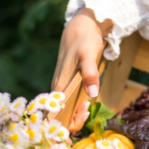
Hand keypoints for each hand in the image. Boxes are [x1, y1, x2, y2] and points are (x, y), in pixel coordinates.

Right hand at [51, 8, 110, 130]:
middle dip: (75, 119)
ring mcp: (61, 86)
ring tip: (88, 104)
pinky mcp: (66, 83)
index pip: (57, 117)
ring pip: (65, 109)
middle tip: (88, 108)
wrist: (81, 27)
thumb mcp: (89, 55)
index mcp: (59, 86)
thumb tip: (92, 93)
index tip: (85, 112)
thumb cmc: (84, 40)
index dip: (71, 122)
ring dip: (76, 112)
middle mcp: (57, 89)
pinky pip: (68, 101)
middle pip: (61, 116)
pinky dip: (76, 105)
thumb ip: (90, 74)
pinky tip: (86, 98)